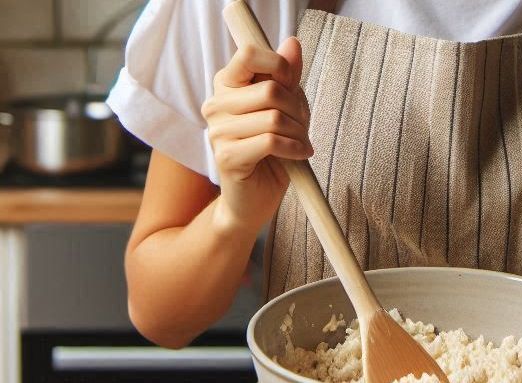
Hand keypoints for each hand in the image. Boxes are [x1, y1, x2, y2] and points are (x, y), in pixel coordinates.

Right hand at [201, 37, 312, 235]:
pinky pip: (271, 141)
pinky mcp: (227, 157)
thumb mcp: (286, 107)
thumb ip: (287, 76)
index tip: (291, 85)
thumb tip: (292, 43)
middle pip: (270, 89)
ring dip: (298, 133)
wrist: (256, 198)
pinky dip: (294, 149)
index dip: (278, 65)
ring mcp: (218, 132)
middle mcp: (216, 105)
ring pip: (274, 118)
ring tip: (300, 143)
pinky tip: (298, 155)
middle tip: (302, 126)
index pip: (248, 53)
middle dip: (297, 109)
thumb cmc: (273, 149)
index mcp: (227, 85)